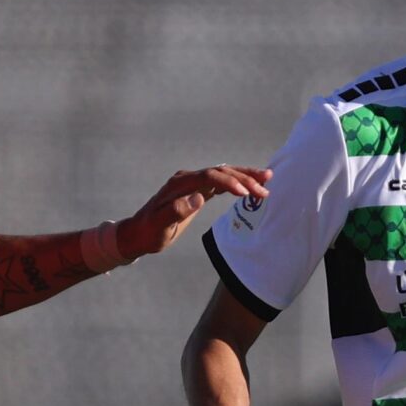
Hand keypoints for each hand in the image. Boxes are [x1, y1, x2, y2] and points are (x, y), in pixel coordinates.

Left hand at [92, 165, 272, 268]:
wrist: (138, 233)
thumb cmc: (149, 233)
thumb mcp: (159, 226)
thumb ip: (176, 211)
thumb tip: (198, 198)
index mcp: (179, 185)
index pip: (209, 176)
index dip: (229, 181)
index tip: (246, 192)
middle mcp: (187, 179)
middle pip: (220, 171)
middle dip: (244, 177)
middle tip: (266, 185)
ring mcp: (192, 183)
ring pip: (223, 174)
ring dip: (245, 176)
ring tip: (267, 178)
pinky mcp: (196, 190)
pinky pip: (220, 182)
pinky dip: (236, 182)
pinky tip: (251, 185)